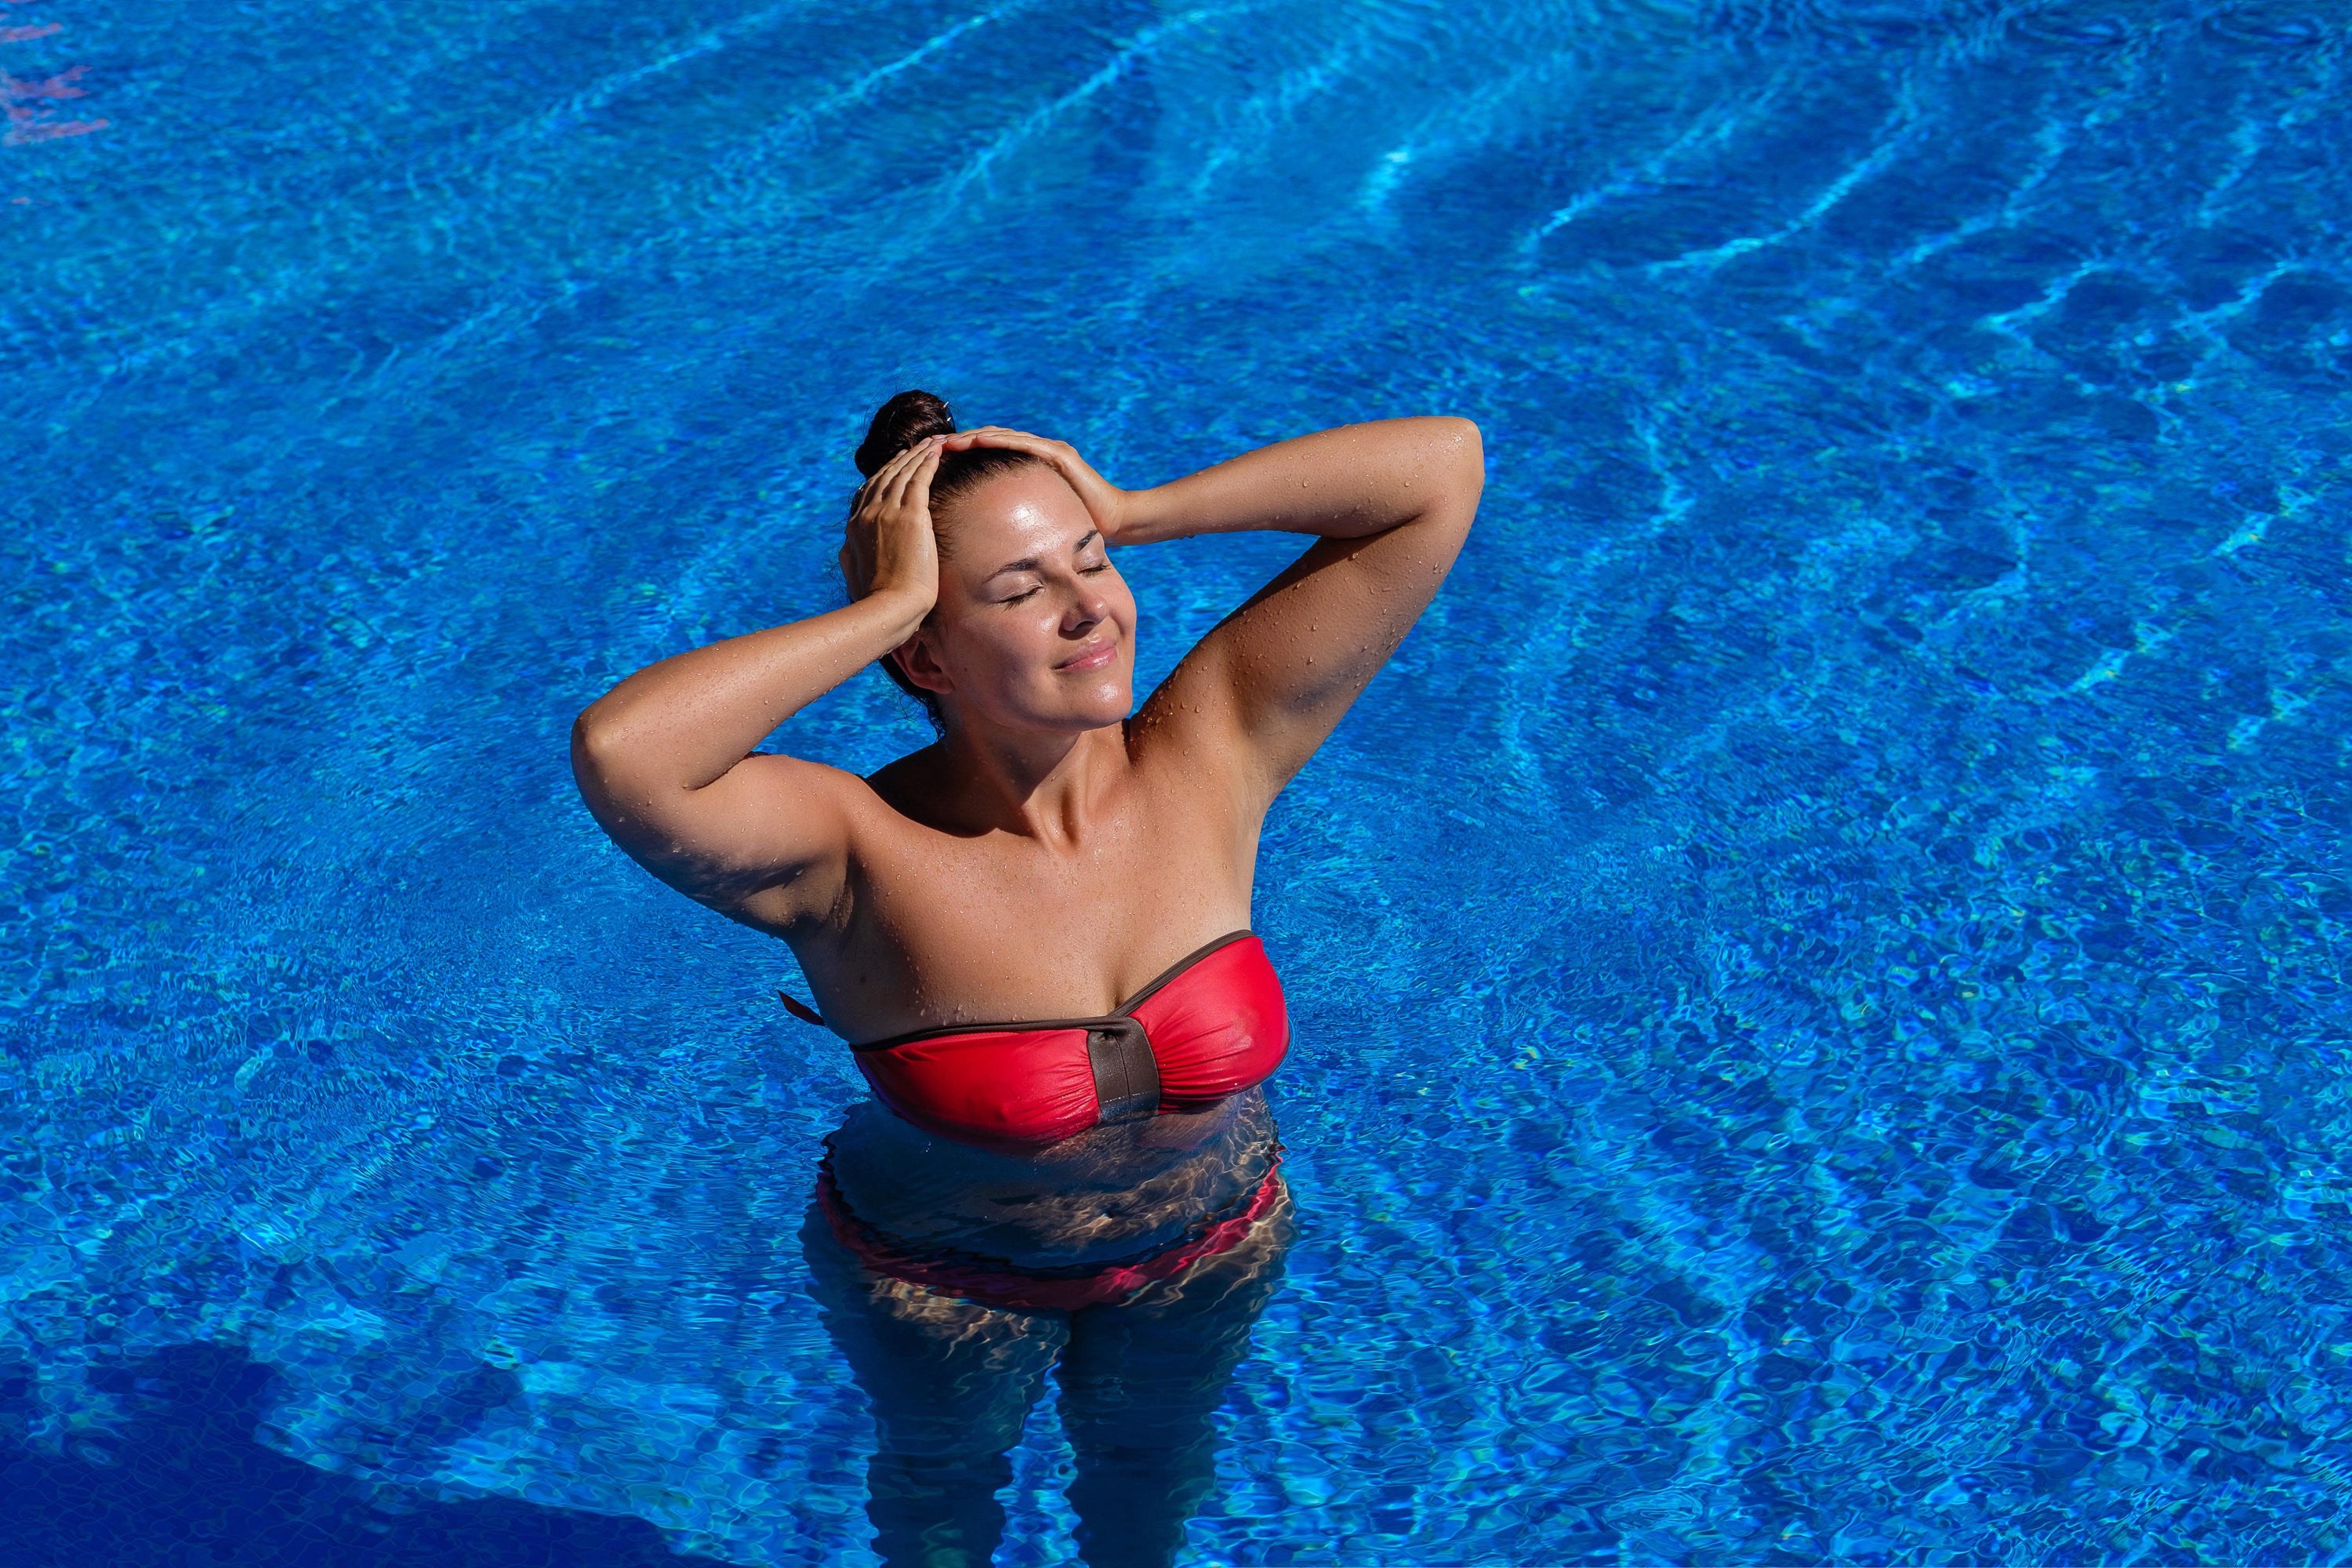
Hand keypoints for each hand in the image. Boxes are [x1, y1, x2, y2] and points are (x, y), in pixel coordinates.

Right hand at [840, 437, 942, 611]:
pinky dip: (927, 462)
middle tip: (917, 446)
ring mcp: (888, 513)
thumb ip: (849, 555)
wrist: (888, 608)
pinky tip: (937, 452)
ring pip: (904, 473)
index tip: (897, 464)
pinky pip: (919, 480)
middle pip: (886, 476)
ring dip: (918, 455)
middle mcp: (868, 514)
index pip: (870, 490)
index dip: (885, 473)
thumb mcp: (852, 573)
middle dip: (903, 459)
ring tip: (932, 443)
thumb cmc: (875, 600)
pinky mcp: (911, 517)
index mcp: (855, 527)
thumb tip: (846, 547)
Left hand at [941, 427, 1131, 541]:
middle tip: (928, 446)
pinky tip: (977, 440)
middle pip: (988, 439)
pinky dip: (999, 440)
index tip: (931, 461)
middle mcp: (1036, 452)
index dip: (959, 454)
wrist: (1116, 523)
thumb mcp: (1034, 522)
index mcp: (1026, 467)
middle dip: (958, 442)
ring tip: (946, 441)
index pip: (985, 454)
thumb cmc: (1077, 528)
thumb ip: (1013, 520)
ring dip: (972, 437)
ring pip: (1001, 436)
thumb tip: (980, 539)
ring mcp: (1048, 449)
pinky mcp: (1059, 454)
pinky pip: (1023, 443)